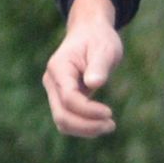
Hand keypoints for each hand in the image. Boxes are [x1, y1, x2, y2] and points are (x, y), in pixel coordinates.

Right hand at [44, 12, 123, 138]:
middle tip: (111, 125)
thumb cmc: (98, 39)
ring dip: (85, 129)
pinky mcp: (63, 98)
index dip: (88, 110)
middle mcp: (52, 82)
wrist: (89, 33)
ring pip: (62, 121)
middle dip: (86, 126)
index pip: (68, 98)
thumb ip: (99, 66)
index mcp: (59, 68)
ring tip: (110, 126)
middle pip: (61, 115)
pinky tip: (101, 123)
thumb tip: (94, 84)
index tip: (109, 113)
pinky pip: (68, 118)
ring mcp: (55, 91)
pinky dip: (84, 126)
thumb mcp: (104, 48)